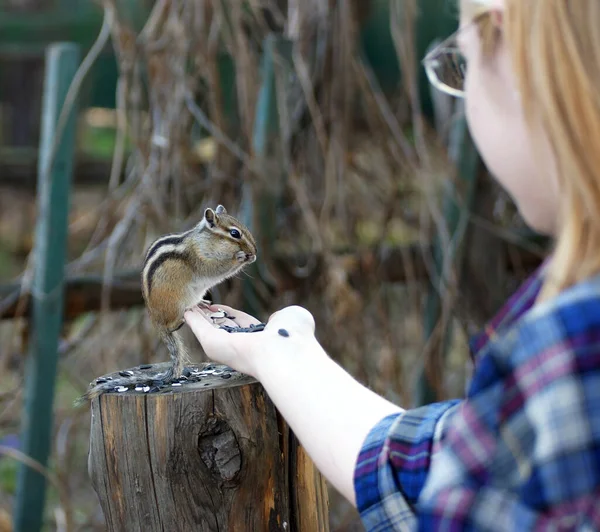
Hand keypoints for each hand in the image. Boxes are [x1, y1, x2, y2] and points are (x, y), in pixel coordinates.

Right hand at [184, 304, 315, 377]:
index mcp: (259, 338)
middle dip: (210, 317)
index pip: (241, 325)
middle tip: (199, 306)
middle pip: (221, 328)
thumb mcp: (290, 318)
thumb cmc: (292, 334)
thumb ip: (282, 317)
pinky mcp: (213, 345)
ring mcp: (227, 347)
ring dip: (198, 317)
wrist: (285, 350)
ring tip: (189, 306)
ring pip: (208, 330)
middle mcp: (241, 345)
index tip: (218, 307)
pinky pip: (200, 329)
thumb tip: (276, 319)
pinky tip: (186, 310)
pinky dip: (192, 319)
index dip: (229, 315)